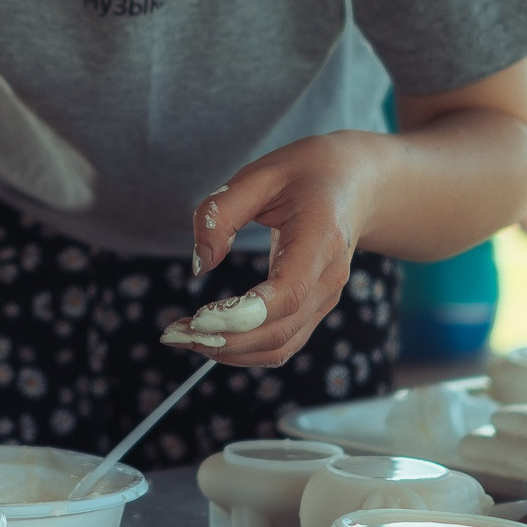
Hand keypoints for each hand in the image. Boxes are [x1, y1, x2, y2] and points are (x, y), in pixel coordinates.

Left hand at [185, 132, 380, 368]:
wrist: (353, 184)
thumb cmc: (304, 174)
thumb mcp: (259, 175)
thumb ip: (221, 213)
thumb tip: (199, 264)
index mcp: (321, 238)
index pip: (288, 294)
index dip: (242, 315)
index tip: (199, 317)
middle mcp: (330, 277)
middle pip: (279, 332)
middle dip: (223, 341)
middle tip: (173, 333)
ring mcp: (326, 298)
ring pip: (280, 347)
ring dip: (229, 352)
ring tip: (182, 337)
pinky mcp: (315, 309)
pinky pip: (282, 343)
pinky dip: (244, 350)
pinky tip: (209, 337)